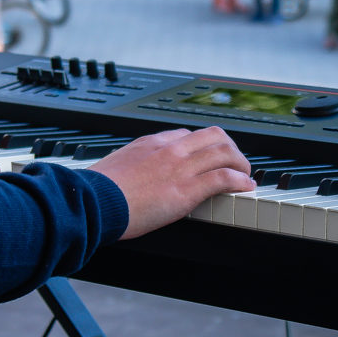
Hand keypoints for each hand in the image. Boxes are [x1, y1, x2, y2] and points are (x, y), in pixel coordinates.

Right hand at [89, 127, 253, 239]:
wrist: (91, 202)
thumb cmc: (97, 191)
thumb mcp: (115, 166)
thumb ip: (132, 165)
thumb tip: (133, 175)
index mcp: (151, 143)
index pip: (187, 135)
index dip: (203, 146)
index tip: (209, 158)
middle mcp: (169, 149)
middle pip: (213, 137)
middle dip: (230, 149)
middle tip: (236, 163)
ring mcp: (179, 167)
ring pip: (224, 153)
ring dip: (241, 164)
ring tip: (246, 176)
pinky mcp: (186, 190)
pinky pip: (224, 178)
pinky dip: (240, 181)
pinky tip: (245, 187)